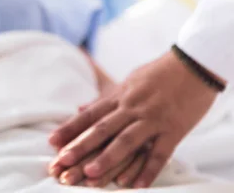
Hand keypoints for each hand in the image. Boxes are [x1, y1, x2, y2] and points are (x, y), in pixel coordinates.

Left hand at [48, 50, 219, 187]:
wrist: (193, 65)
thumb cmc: (158, 74)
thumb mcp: (127, 82)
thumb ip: (103, 99)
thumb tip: (79, 108)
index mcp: (119, 97)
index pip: (89, 115)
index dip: (70, 128)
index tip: (51, 142)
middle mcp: (131, 108)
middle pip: (102, 129)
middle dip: (81, 145)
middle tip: (62, 160)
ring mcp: (152, 119)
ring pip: (127, 141)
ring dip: (108, 158)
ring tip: (92, 174)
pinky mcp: (174, 129)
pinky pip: (159, 153)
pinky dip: (148, 170)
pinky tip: (136, 186)